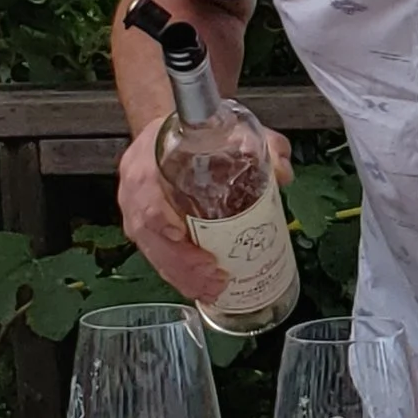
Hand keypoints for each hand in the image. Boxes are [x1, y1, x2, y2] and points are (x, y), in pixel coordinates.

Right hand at [115, 116, 292, 302]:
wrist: (168, 133)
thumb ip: (263, 143)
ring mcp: (134, 211)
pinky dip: (177, 275)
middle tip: (214, 275)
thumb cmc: (196, 134)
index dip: (159, 217)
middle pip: (149, 232)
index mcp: (148, 159)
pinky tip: (199, 288)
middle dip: (181, 260)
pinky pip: (155, 257)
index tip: (181, 234)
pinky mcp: (142, 229)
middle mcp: (135, 188)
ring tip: (212, 289)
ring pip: (152, 251)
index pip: (145, 192)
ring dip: (181, 275)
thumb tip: (282, 173)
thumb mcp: (230, 127)